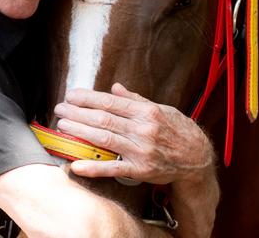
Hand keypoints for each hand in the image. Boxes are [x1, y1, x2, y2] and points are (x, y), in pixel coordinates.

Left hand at [53, 82, 214, 184]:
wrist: (198, 159)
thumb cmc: (178, 131)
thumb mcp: (162, 109)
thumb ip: (136, 100)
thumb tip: (115, 88)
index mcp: (147, 112)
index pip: (111, 102)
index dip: (88, 98)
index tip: (72, 95)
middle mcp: (143, 130)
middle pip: (104, 119)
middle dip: (78, 113)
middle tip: (60, 109)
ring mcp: (141, 151)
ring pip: (105, 139)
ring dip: (81, 132)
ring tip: (63, 126)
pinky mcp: (140, 170)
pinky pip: (113, 168)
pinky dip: (94, 167)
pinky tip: (76, 165)